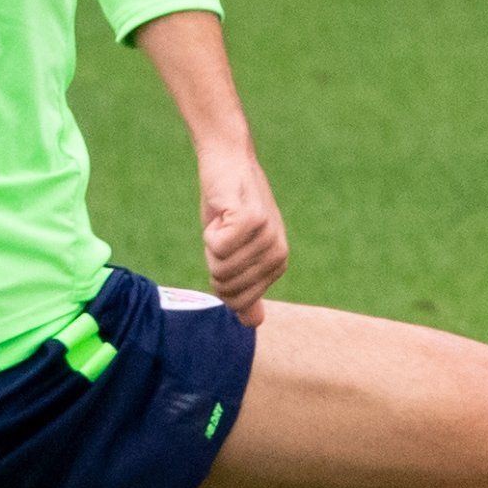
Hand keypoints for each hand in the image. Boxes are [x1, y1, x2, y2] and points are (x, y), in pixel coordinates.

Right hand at [195, 144, 288, 324]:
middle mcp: (277, 253)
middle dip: (214, 260)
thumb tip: (254, 324)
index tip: (227, 247)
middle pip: (225, 286)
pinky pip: (216, 246)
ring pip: (219, 266)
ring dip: (212, 242)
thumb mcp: (237, 253)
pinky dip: (210, 229)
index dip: (219, 277)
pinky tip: (223, 211)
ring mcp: (267, 237)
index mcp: (277, 264)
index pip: (236, 300)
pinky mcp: (252, 220)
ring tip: (225, 220)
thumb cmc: (228, 209)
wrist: (228, 163)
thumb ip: (246, 289)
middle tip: (224, 231)